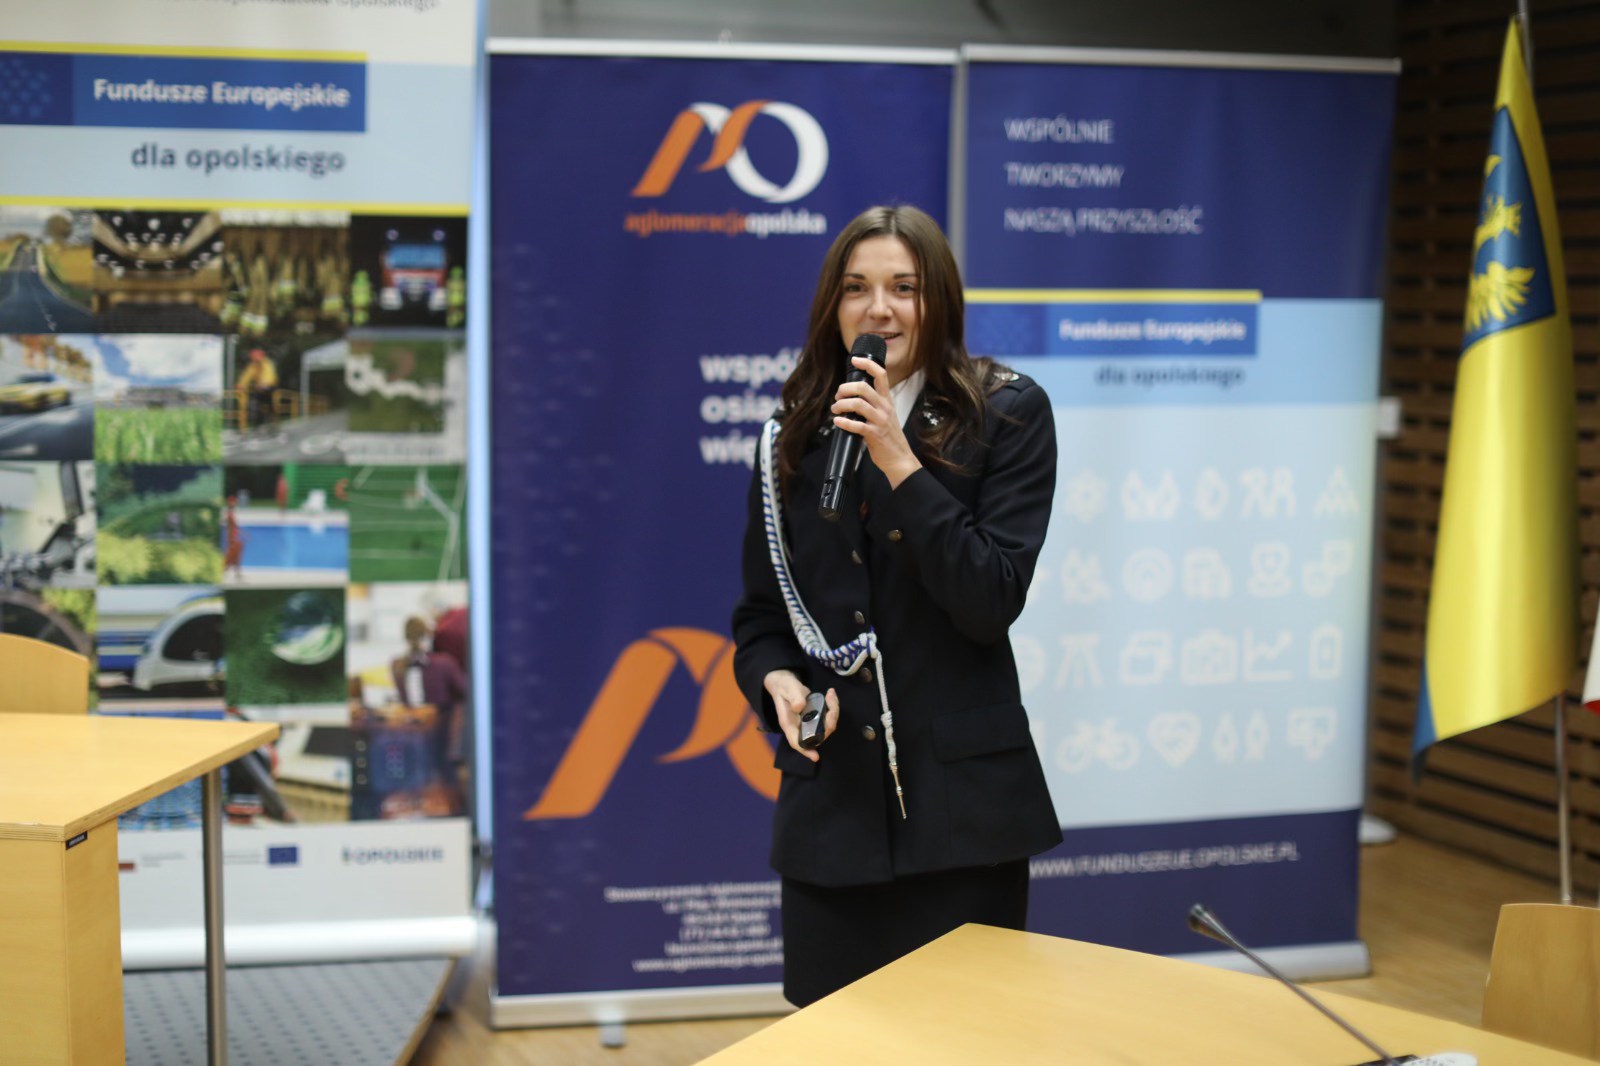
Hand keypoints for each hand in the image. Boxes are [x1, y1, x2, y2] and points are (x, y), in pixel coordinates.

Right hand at [763, 669, 837, 761]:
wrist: (785, 684)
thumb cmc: (784, 687)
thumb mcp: (787, 689)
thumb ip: (793, 697)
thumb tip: (800, 707)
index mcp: (789, 724)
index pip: (796, 741)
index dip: (806, 750)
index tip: (815, 757)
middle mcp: (800, 727)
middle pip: (818, 734)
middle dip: (829, 722)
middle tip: (831, 703)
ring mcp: (809, 723)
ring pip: (826, 726)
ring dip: (833, 712)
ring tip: (830, 695)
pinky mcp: (816, 716)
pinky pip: (828, 717)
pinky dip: (832, 707)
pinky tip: (831, 694)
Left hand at [832, 355, 921, 487]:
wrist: (900, 459)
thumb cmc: (889, 438)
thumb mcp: (885, 416)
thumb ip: (873, 405)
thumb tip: (852, 398)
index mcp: (887, 401)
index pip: (881, 375)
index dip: (867, 364)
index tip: (855, 360)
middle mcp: (884, 408)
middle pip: (863, 387)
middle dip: (845, 388)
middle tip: (838, 396)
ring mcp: (880, 421)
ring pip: (857, 404)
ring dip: (841, 405)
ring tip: (835, 409)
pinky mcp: (874, 435)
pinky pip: (856, 425)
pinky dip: (843, 422)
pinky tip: (837, 422)